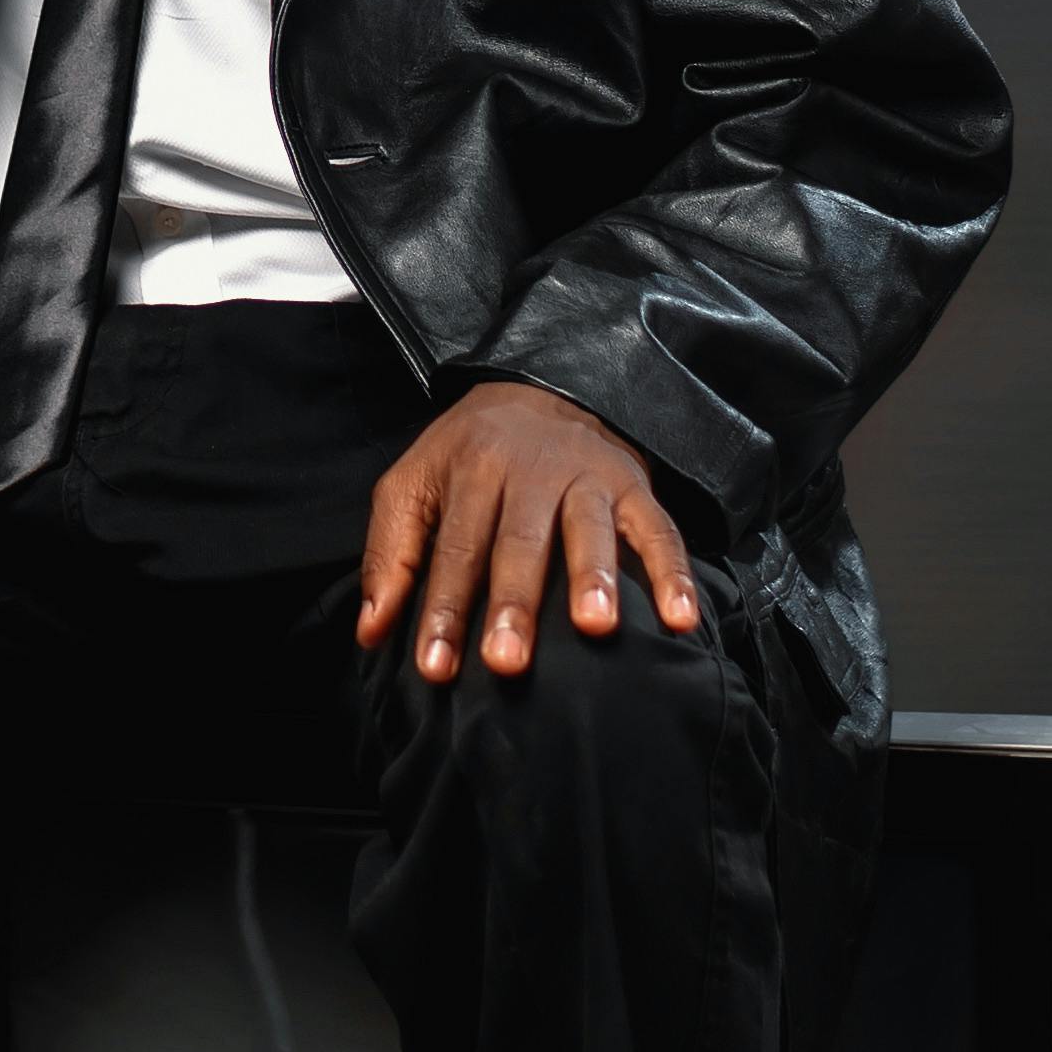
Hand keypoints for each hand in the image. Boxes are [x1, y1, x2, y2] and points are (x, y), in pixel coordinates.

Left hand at [355, 381, 701, 682]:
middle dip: (513, 603)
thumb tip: (370, 632)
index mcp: (472, 470)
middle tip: (508, 661)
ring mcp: (587, 477)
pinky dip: (673, 573)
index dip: (443, 611)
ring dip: (594, 579)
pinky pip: (659, 530)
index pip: (456, 549)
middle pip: (521, 543)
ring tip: (595, 628)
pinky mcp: (634, 486)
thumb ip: (390, 556)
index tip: (434, 668)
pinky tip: (681, 621)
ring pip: (590, 530)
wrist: (542, 383)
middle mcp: (532, 471)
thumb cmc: (468, 455)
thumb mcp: (414, 485)